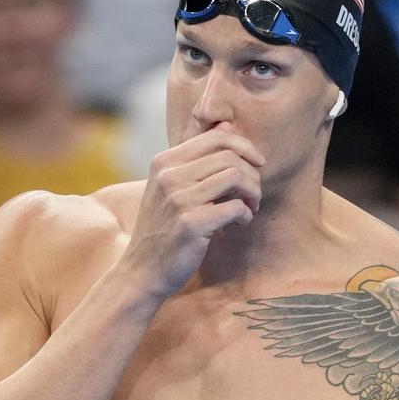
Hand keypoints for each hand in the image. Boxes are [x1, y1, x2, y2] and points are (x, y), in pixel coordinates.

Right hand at [119, 128, 264, 303]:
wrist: (141, 273)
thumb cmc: (162, 231)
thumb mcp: (169, 189)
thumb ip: (195, 160)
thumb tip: (227, 126)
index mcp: (164, 162)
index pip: (215, 137)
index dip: (244, 146)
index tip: (257, 163)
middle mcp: (169, 176)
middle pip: (229, 156)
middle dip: (252, 174)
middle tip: (254, 193)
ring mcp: (179, 200)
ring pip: (235, 177)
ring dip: (253, 192)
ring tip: (250, 206)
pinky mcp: (191, 225)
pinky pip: (235, 208)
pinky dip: (245, 215)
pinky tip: (240, 223)